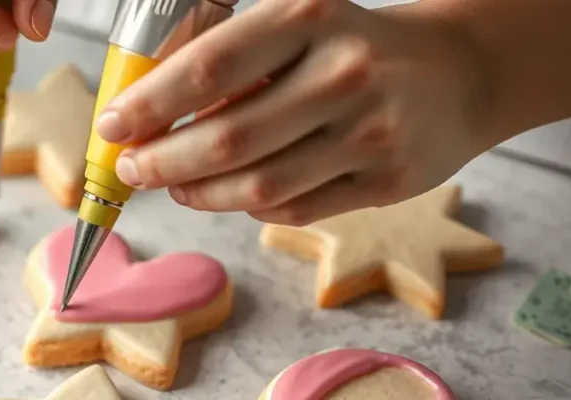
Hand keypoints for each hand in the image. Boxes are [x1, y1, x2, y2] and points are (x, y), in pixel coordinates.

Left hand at [94, 0, 485, 224]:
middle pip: (228, 138)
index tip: (111, 126)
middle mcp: (343, 73)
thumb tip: (149, 110)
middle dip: (163, 161)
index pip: (210, 68)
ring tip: (174, 186)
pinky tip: (232, 193)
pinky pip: (294, 209)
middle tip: (133, 168)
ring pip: (258, 186)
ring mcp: (370, 133)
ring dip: (200, 193)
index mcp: (311, 17)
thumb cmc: (351, 47)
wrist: (459, 73)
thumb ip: (230, 57)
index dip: (150, 104)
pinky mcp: (386, 182)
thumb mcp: (297, 21)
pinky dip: (250, 207)